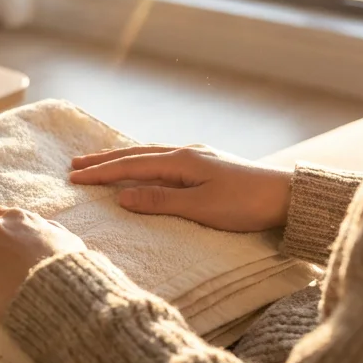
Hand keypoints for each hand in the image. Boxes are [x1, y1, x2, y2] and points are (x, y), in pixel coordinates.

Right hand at [69, 145, 291, 232]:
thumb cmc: (246, 205)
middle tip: (74, 165)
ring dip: (122, 159)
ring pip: (149, 155)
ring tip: (99, 162)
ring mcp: (198, 157)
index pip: (131, 167)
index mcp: (182, 161)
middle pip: (136, 155)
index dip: (101, 173)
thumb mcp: (201, 208)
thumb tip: (123, 196)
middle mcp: (186, 153)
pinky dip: (142, 161)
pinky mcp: (208, 165)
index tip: (74, 178)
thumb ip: (160, 201)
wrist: (288, 196)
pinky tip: (142, 165)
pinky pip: (163, 159)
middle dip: (104, 161)